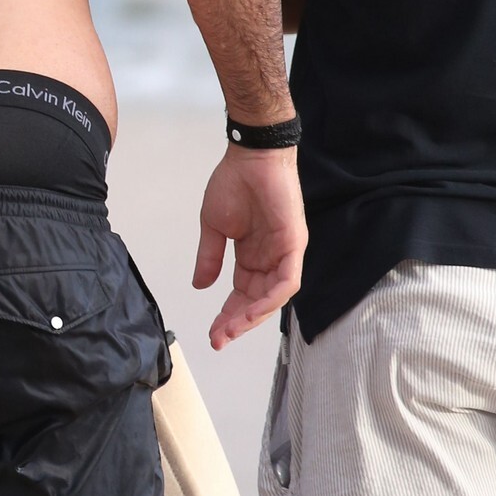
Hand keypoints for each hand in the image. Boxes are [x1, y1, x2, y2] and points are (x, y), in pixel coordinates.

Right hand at [193, 146, 305, 349]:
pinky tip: (252, 311)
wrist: (250, 156)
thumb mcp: (214, 227)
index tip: (212, 334)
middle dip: (237, 323)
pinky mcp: (295, 244)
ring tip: (230, 330)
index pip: (242, 295)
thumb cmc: (234, 183)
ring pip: (273, 297)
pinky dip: (271, 299)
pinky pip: (287, 280)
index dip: (227, 316)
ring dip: (252, 316)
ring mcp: (285, 253)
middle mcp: (271, 259)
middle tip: (218, 339)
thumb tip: (200, 286)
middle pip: (257, 301)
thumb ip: (210, 258)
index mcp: (252, 256)